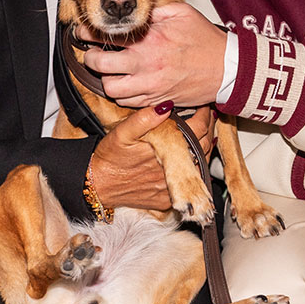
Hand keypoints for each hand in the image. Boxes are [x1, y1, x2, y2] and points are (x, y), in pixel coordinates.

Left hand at [80, 3, 226, 107]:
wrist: (227, 69)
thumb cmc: (206, 41)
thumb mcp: (182, 13)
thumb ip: (155, 10)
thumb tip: (135, 8)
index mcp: (150, 40)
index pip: (107, 36)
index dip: (88, 33)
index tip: (84, 32)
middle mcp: (146, 64)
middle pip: (99, 65)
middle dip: (90, 58)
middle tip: (93, 53)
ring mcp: (150, 86)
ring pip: (110, 88)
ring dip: (106, 79)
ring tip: (111, 70)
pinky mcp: (157, 100)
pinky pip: (127, 103)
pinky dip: (122, 94)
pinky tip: (127, 83)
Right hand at [89, 105, 216, 210]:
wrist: (96, 185)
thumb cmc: (109, 157)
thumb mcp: (122, 132)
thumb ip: (144, 118)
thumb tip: (166, 106)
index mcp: (164, 151)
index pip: (197, 130)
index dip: (204, 116)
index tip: (203, 105)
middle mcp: (172, 172)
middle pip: (203, 146)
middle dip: (208, 129)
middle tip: (206, 116)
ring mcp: (171, 188)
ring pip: (201, 164)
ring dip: (204, 147)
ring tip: (203, 132)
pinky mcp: (168, 198)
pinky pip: (190, 182)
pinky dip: (196, 166)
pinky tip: (194, 155)